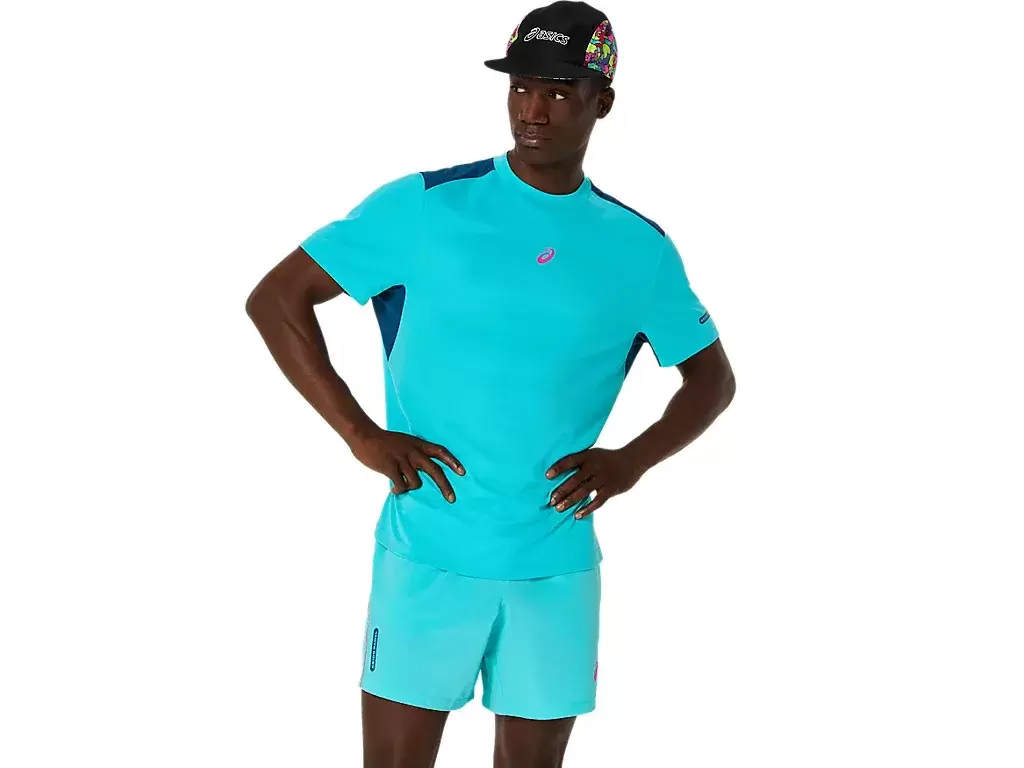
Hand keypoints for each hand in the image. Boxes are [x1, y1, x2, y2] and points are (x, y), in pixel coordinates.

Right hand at [349, 425, 464, 502]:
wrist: (365, 435)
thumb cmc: (385, 441)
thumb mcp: (405, 442)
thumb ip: (415, 453)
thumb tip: (422, 470)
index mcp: (418, 444)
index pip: (441, 451)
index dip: (453, 462)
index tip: (462, 472)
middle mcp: (413, 451)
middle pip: (435, 471)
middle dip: (445, 486)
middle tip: (452, 499)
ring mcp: (402, 459)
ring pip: (416, 482)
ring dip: (410, 487)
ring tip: (401, 486)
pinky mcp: (390, 467)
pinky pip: (401, 485)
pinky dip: (399, 490)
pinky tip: (394, 489)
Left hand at [545, 447, 643, 518]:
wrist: (632, 460)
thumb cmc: (607, 459)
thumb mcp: (594, 455)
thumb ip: (580, 462)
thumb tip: (559, 474)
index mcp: (588, 456)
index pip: (570, 461)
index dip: (558, 468)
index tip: (547, 477)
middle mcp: (594, 466)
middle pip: (574, 480)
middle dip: (561, 491)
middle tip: (551, 500)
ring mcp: (603, 478)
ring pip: (583, 492)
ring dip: (570, 501)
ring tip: (559, 509)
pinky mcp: (610, 489)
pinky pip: (597, 501)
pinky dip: (587, 509)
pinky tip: (577, 515)